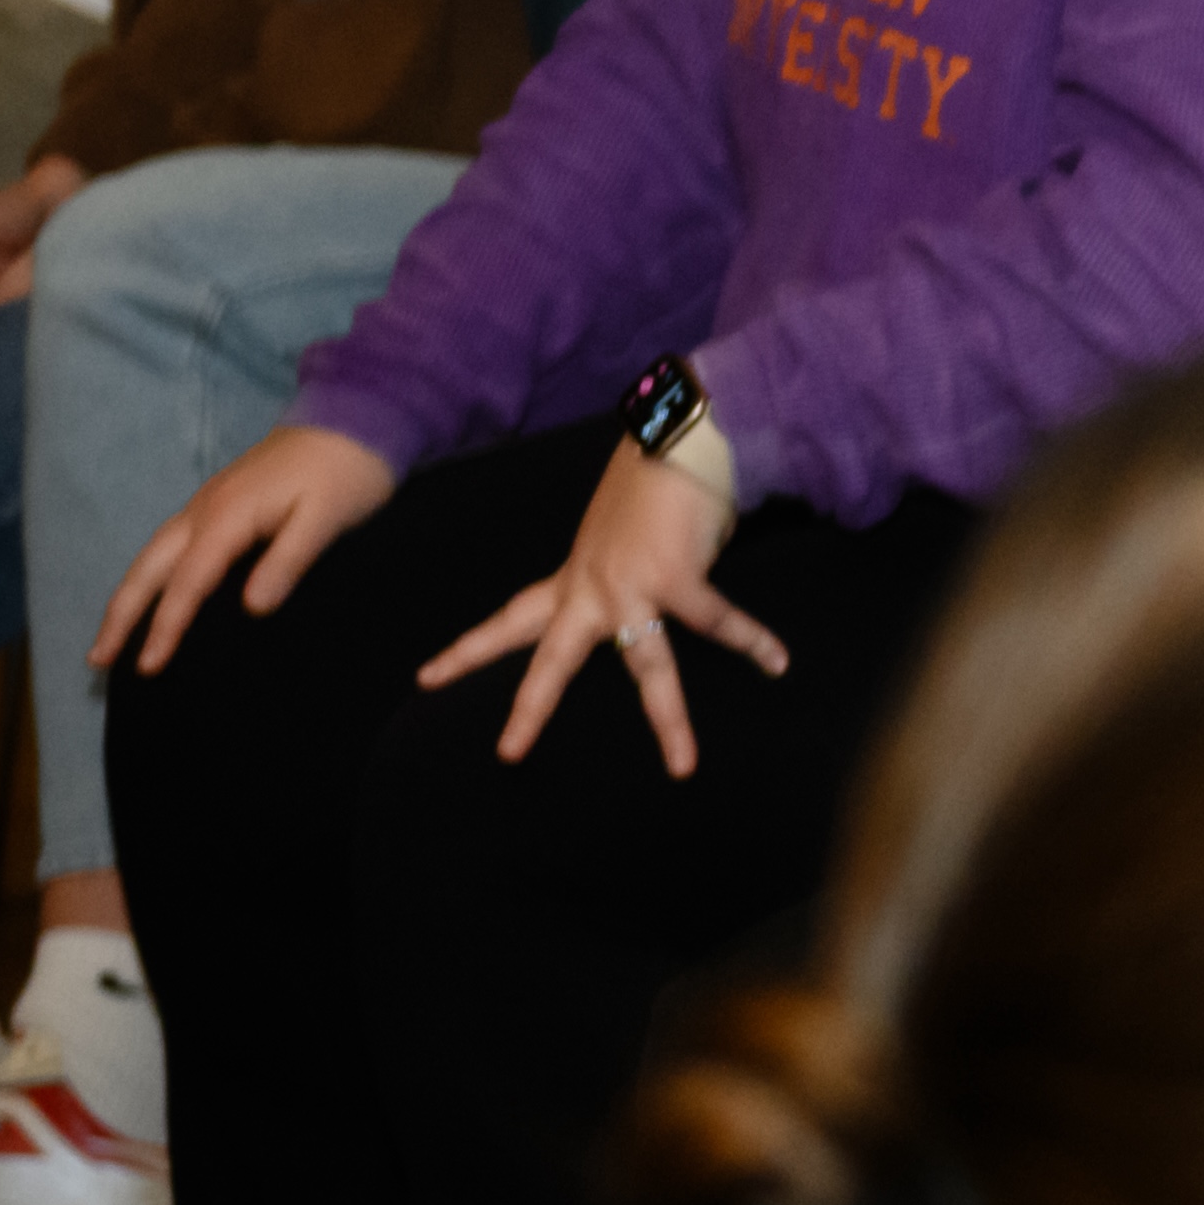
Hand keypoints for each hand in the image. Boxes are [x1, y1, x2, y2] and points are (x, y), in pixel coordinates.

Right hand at [100, 426, 398, 675]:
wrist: (355, 415)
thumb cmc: (347, 471)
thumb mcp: (328, 517)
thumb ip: (289, 560)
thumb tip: (253, 609)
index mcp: (228, 516)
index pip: (188, 582)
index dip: (166, 626)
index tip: (146, 667)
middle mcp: (205, 509)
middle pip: (150, 568)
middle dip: (120, 614)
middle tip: (96, 659)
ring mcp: (208, 503)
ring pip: (153, 554)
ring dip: (128, 595)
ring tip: (109, 638)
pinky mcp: (219, 501)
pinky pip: (170, 544)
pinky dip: (151, 575)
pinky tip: (153, 594)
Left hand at [419, 438, 782, 777]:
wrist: (675, 439)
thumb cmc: (656, 482)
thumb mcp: (622, 536)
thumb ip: (623, 569)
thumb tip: (649, 595)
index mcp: (575, 577)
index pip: (511, 618)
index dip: (469, 650)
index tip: (427, 677)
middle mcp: (592, 587)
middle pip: (551, 658)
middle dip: (531, 707)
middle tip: (508, 753)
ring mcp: (629, 586)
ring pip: (647, 666)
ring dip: (670, 719)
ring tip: (682, 765)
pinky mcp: (672, 579)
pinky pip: (717, 622)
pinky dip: (752, 641)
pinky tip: (776, 661)